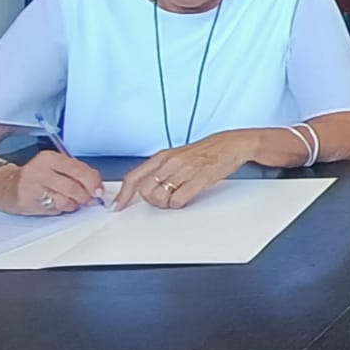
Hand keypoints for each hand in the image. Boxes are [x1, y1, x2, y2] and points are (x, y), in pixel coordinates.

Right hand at [0, 152, 103, 215]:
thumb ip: (76, 173)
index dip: (94, 183)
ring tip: (70, 201)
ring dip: (73, 204)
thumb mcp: (55, 167)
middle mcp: (40, 170)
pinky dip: (61, 209)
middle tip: (88, 200)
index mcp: (50, 158)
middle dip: (86, 197)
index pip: (80, 170)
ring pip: (65, 201)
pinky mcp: (27, 202)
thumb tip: (97, 186)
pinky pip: (54, 210)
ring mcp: (32, 186)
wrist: (5, 186)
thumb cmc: (36, 177)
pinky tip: (56, 204)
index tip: (99, 191)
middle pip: (74, 187)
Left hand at [112, 131, 257, 210]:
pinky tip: (185, 198)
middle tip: (162, 200)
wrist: (231, 144)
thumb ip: (161, 169)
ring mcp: (184, 169)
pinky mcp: (199, 178)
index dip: (123, 194)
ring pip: (160, 196)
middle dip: (150, 200)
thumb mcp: (177, 155)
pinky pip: (178, 199)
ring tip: (175, 198)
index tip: (117, 205)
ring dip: (165, 203)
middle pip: (145, 190)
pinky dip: (178, 204)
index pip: (134, 177)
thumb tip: (144, 186)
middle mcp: (170, 162)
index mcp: (162, 156)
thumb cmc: (206, 152)